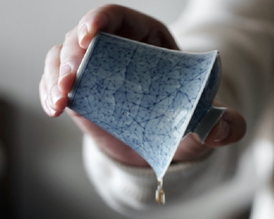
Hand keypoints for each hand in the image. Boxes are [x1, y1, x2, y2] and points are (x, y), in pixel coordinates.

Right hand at [39, 4, 245, 166]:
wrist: (162, 145)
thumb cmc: (184, 123)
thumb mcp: (206, 122)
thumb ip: (224, 124)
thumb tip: (221, 129)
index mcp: (147, 42)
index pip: (119, 17)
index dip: (101, 19)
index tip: (90, 34)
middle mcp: (116, 50)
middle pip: (83, 36)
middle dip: (72, 54)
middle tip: (71, 81)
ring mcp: (94, 70)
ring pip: (63, 56)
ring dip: (55, 74)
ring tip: (60, 101)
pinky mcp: (80, 91)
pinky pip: (55, 81)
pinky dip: (49, 91)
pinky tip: (53, 107)